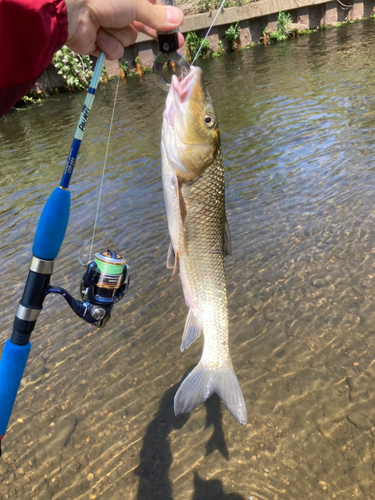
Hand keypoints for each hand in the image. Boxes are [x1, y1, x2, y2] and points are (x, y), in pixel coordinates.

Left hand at [65, 0, 183, 59]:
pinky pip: (113, 51)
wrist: (70, 10)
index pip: (149, 6)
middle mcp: (116, 8)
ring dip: (119, 35)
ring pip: (127, 39)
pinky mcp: (98, 42)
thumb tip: (178, 18)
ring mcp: (107, 25)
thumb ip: (156, 15)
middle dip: (152, 32)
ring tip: (106, 24)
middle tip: (172, 43)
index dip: (163, 17)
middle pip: (141, 25)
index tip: (176, 26)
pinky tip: (97, 36)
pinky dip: (107, 45)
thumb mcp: (135, 3)